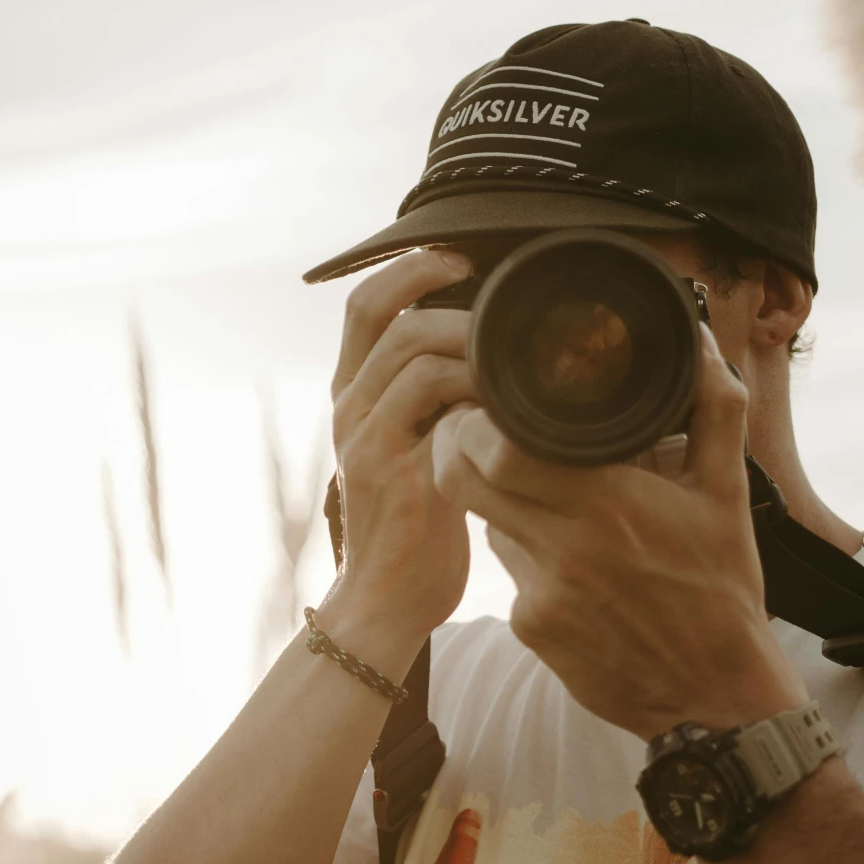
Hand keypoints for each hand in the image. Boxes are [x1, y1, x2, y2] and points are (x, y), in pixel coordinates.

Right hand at [323, 247, 476, 674]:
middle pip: (387, 313)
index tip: (462, 259)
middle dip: (450, 295)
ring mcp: (363, 433)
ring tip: (513, 359)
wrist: (387, 604)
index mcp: (354, 395)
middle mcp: (349, 406)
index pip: (365, 303)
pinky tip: (508, 402)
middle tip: (500, 303)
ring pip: (413, 348)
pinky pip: (432, 399)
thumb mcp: (421, 450)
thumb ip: (439, 403)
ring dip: (472, 340)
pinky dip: (476, 388)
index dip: (410, 268)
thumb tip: (496, 356)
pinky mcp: (387, 465)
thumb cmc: (417, 530)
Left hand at [432, 328, 806, 737]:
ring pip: (486, 522)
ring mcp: (539, 594)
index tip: (493, 399)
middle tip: (477, 426)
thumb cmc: (723, 586)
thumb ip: (715, 407)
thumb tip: (700, 341)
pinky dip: (529, 553)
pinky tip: (572, 558)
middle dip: (459, 445)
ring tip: (552, 496)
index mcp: (607, 502)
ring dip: (502, 500)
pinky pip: (511, 571)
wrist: (716, 696)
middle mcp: (563, 547)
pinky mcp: (530, 630)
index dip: (478, 417)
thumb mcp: (728, 492)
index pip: (497, 447)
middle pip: (461, 479)